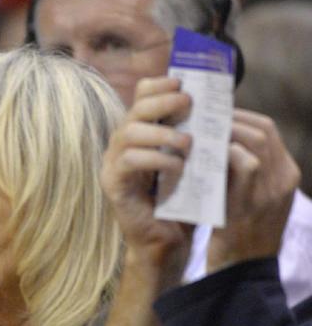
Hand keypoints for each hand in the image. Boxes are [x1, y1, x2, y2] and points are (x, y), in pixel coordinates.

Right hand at [101, 76, 194, 276]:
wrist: (167, 241)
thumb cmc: (182, 201)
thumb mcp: (190, 161)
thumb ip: (192, 134)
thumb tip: (213, 106)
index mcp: (140, 134)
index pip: (140, 97)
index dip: (159, 85)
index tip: (184, 83)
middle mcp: (121, 145)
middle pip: (134, 109)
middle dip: (163, 102)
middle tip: (188, 104)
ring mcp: (113, 164)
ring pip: (129, 132)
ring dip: (163, 133)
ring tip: (188, 144)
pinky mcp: (112, 184)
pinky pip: (130, 160)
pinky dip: (157, 159)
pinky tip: (177, 167)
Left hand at [206, 110, 299, 272]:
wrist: (242, 271)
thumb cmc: (237, 233)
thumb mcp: (249, 196)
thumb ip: (241, 170)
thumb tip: (217, 141)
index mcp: (286, 173)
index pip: (268, 130)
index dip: (240, 118)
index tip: (213, 116)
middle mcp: (284, 178)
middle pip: (263, 129)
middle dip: (230, 119)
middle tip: (200, 118)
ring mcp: (272, 189)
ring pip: (256, 140)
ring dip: (224, 132)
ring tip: (197, 132)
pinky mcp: (253, 201)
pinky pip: (245, 163)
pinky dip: (224, 153)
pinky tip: (201, 153)